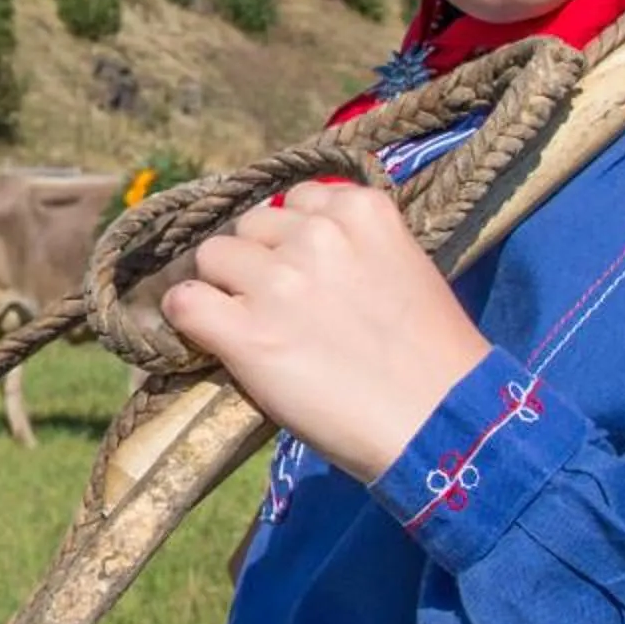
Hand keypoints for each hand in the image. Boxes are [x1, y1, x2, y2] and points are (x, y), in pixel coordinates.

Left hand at [160, 179, 491, 483]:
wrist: (439, 424)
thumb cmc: (432, 358)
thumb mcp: (405, 269)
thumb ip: (355, 245)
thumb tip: (298, 245)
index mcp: (361, 211)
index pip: (297, 199)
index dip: (293, 237)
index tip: (305, 269)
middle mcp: (316, 234)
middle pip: (251, 225)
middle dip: (258, 259)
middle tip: (279, 305)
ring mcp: (278, 280)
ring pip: (213, 257)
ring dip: (224, 288)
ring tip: (253, 326)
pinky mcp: (247, 332)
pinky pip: (184, 302)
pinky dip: (188, 319)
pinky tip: (209, 337)